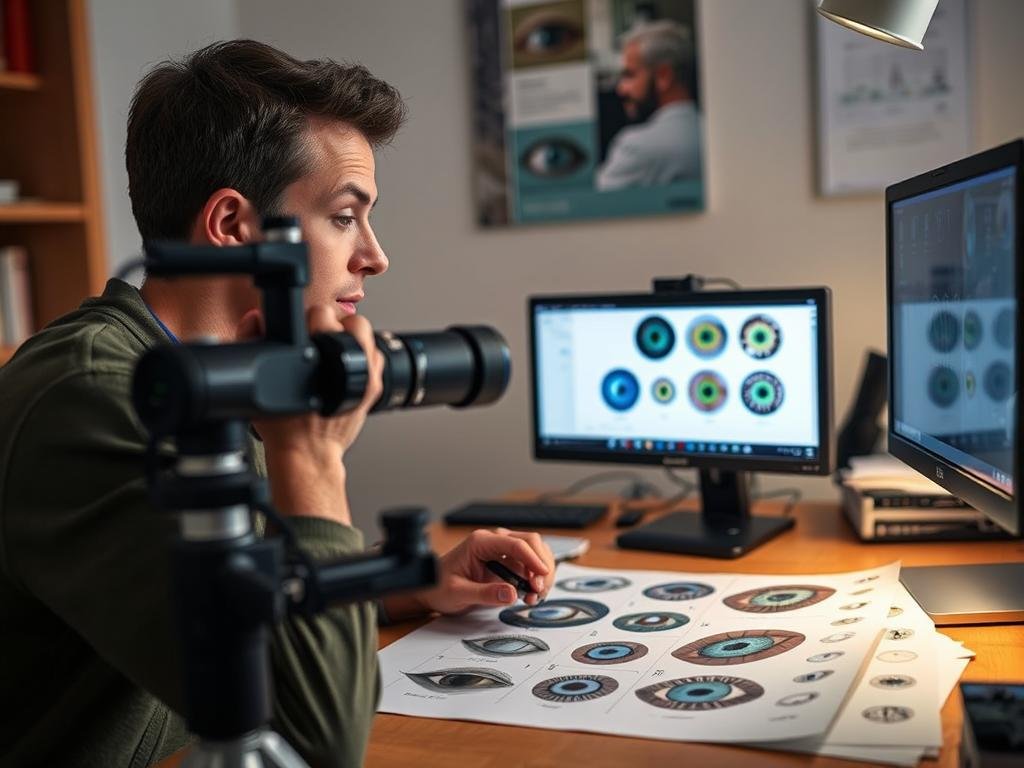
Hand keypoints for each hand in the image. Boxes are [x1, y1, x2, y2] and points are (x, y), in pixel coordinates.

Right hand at [235, 305, 382, 523]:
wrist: (307, 454)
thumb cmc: (284, 426)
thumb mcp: (258, 381)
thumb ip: (251, 343)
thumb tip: (254, 318)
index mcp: (321, 357)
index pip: (322, 313)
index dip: (308, 317)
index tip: (302, 327)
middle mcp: (351, 365)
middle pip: (353, 320)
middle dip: (334, 326)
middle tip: (319, 339)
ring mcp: (369, 376)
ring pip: (368, 336)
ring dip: (351, 340)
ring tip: (332, 353)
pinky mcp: (374, 387)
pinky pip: (375, 358)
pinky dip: (363, 358)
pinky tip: (344, 368)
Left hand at [412, 528, 555, 615]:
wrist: (431, 590)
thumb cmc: (439, 587)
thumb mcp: (458, 593)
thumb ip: (484, 594)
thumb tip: (511, 593)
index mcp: (480, 542)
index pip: (515, 544)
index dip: (533, 559)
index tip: (542, 576)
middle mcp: (493, 541)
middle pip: (531, 543)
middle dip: (540, 566)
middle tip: (538, 591)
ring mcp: (502, 551)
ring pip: (534, 553)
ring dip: (540, 574)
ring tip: (534, 596)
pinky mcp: (506, 563)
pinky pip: (529, 566)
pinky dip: (535, 579)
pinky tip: (530, 594)